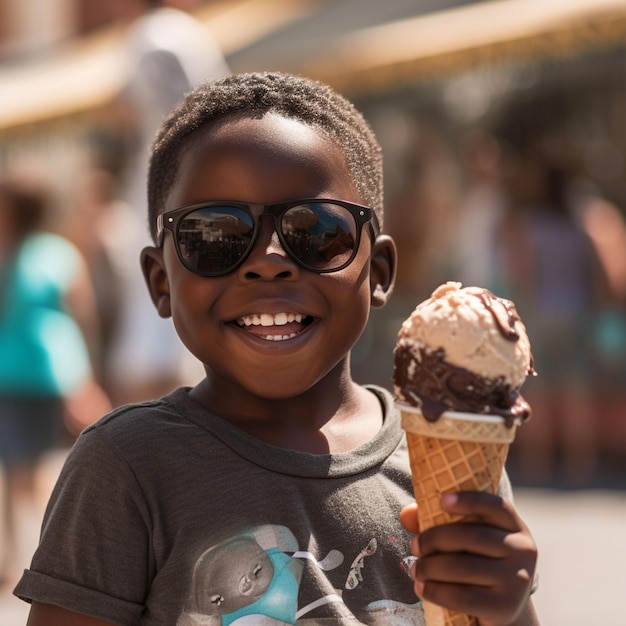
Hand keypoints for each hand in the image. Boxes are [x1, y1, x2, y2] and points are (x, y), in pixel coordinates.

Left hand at [400, 493, 537, 625]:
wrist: (501, 608)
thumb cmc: (477, 562)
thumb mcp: (464, 539)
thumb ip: (436, 521)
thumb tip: (406, 514)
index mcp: (514, 526)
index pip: (495, 505)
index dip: (469, 500)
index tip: (441, 500)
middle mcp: (523, 550)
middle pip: (471, 536)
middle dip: (434, 539)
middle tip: (414, 546)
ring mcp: (518, 580)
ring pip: (463, 567)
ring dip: (430, 567)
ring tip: (415, 569)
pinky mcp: (506, 607)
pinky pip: (462, 597)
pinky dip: (435, 592)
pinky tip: (422, 588)